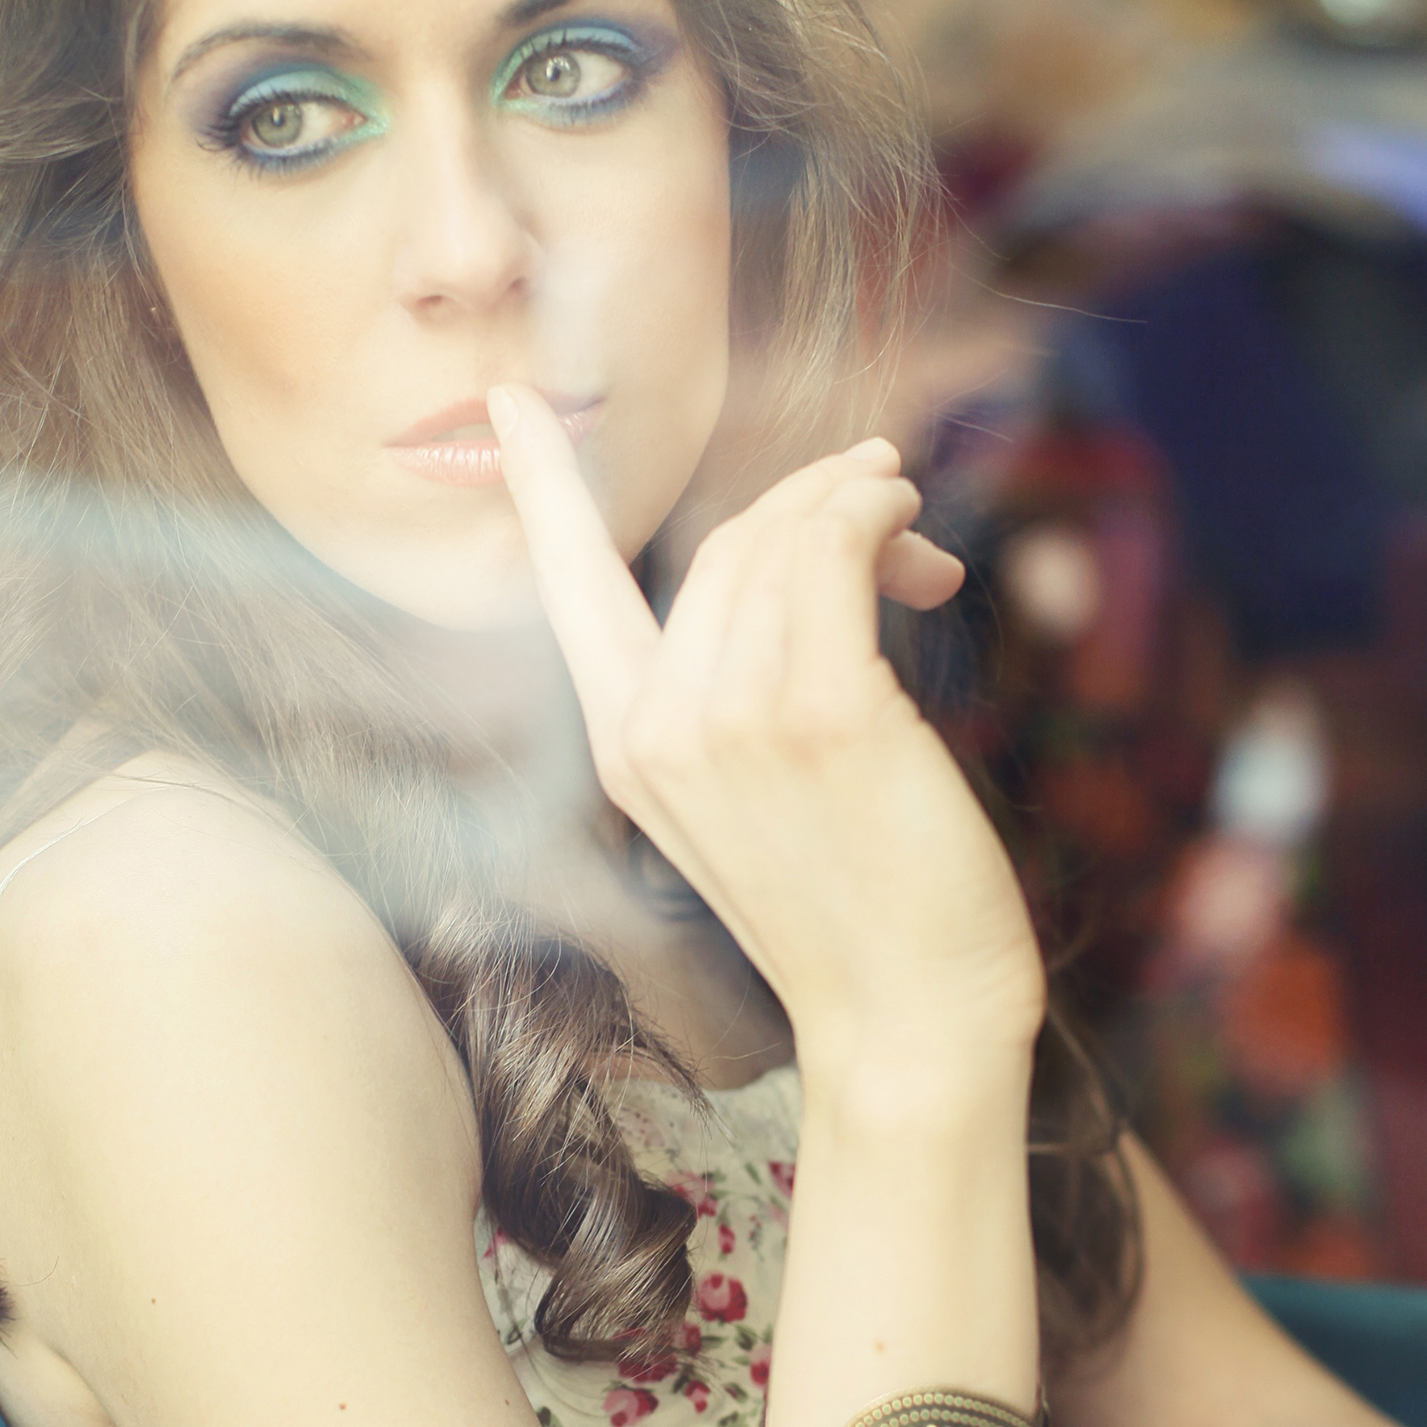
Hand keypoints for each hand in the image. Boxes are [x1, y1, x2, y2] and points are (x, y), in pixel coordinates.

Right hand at [489, 389, 1045, 1085]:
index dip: (543, 486)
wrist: (910, 1028)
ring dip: (860, 503)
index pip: (568, 588)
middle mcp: (658, 730)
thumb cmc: (865, 917)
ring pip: (782, 538)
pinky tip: (912, 535)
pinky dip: (876, 516)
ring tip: (916, 533)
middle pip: (725, 542)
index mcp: (629, 751)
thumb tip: (835, 553)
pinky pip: (835, 551)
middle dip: (818, 511)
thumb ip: (761, 688)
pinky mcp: (815, 714)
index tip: (510, 398)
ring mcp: (729, 721)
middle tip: (901, 532)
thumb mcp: (775, 796)